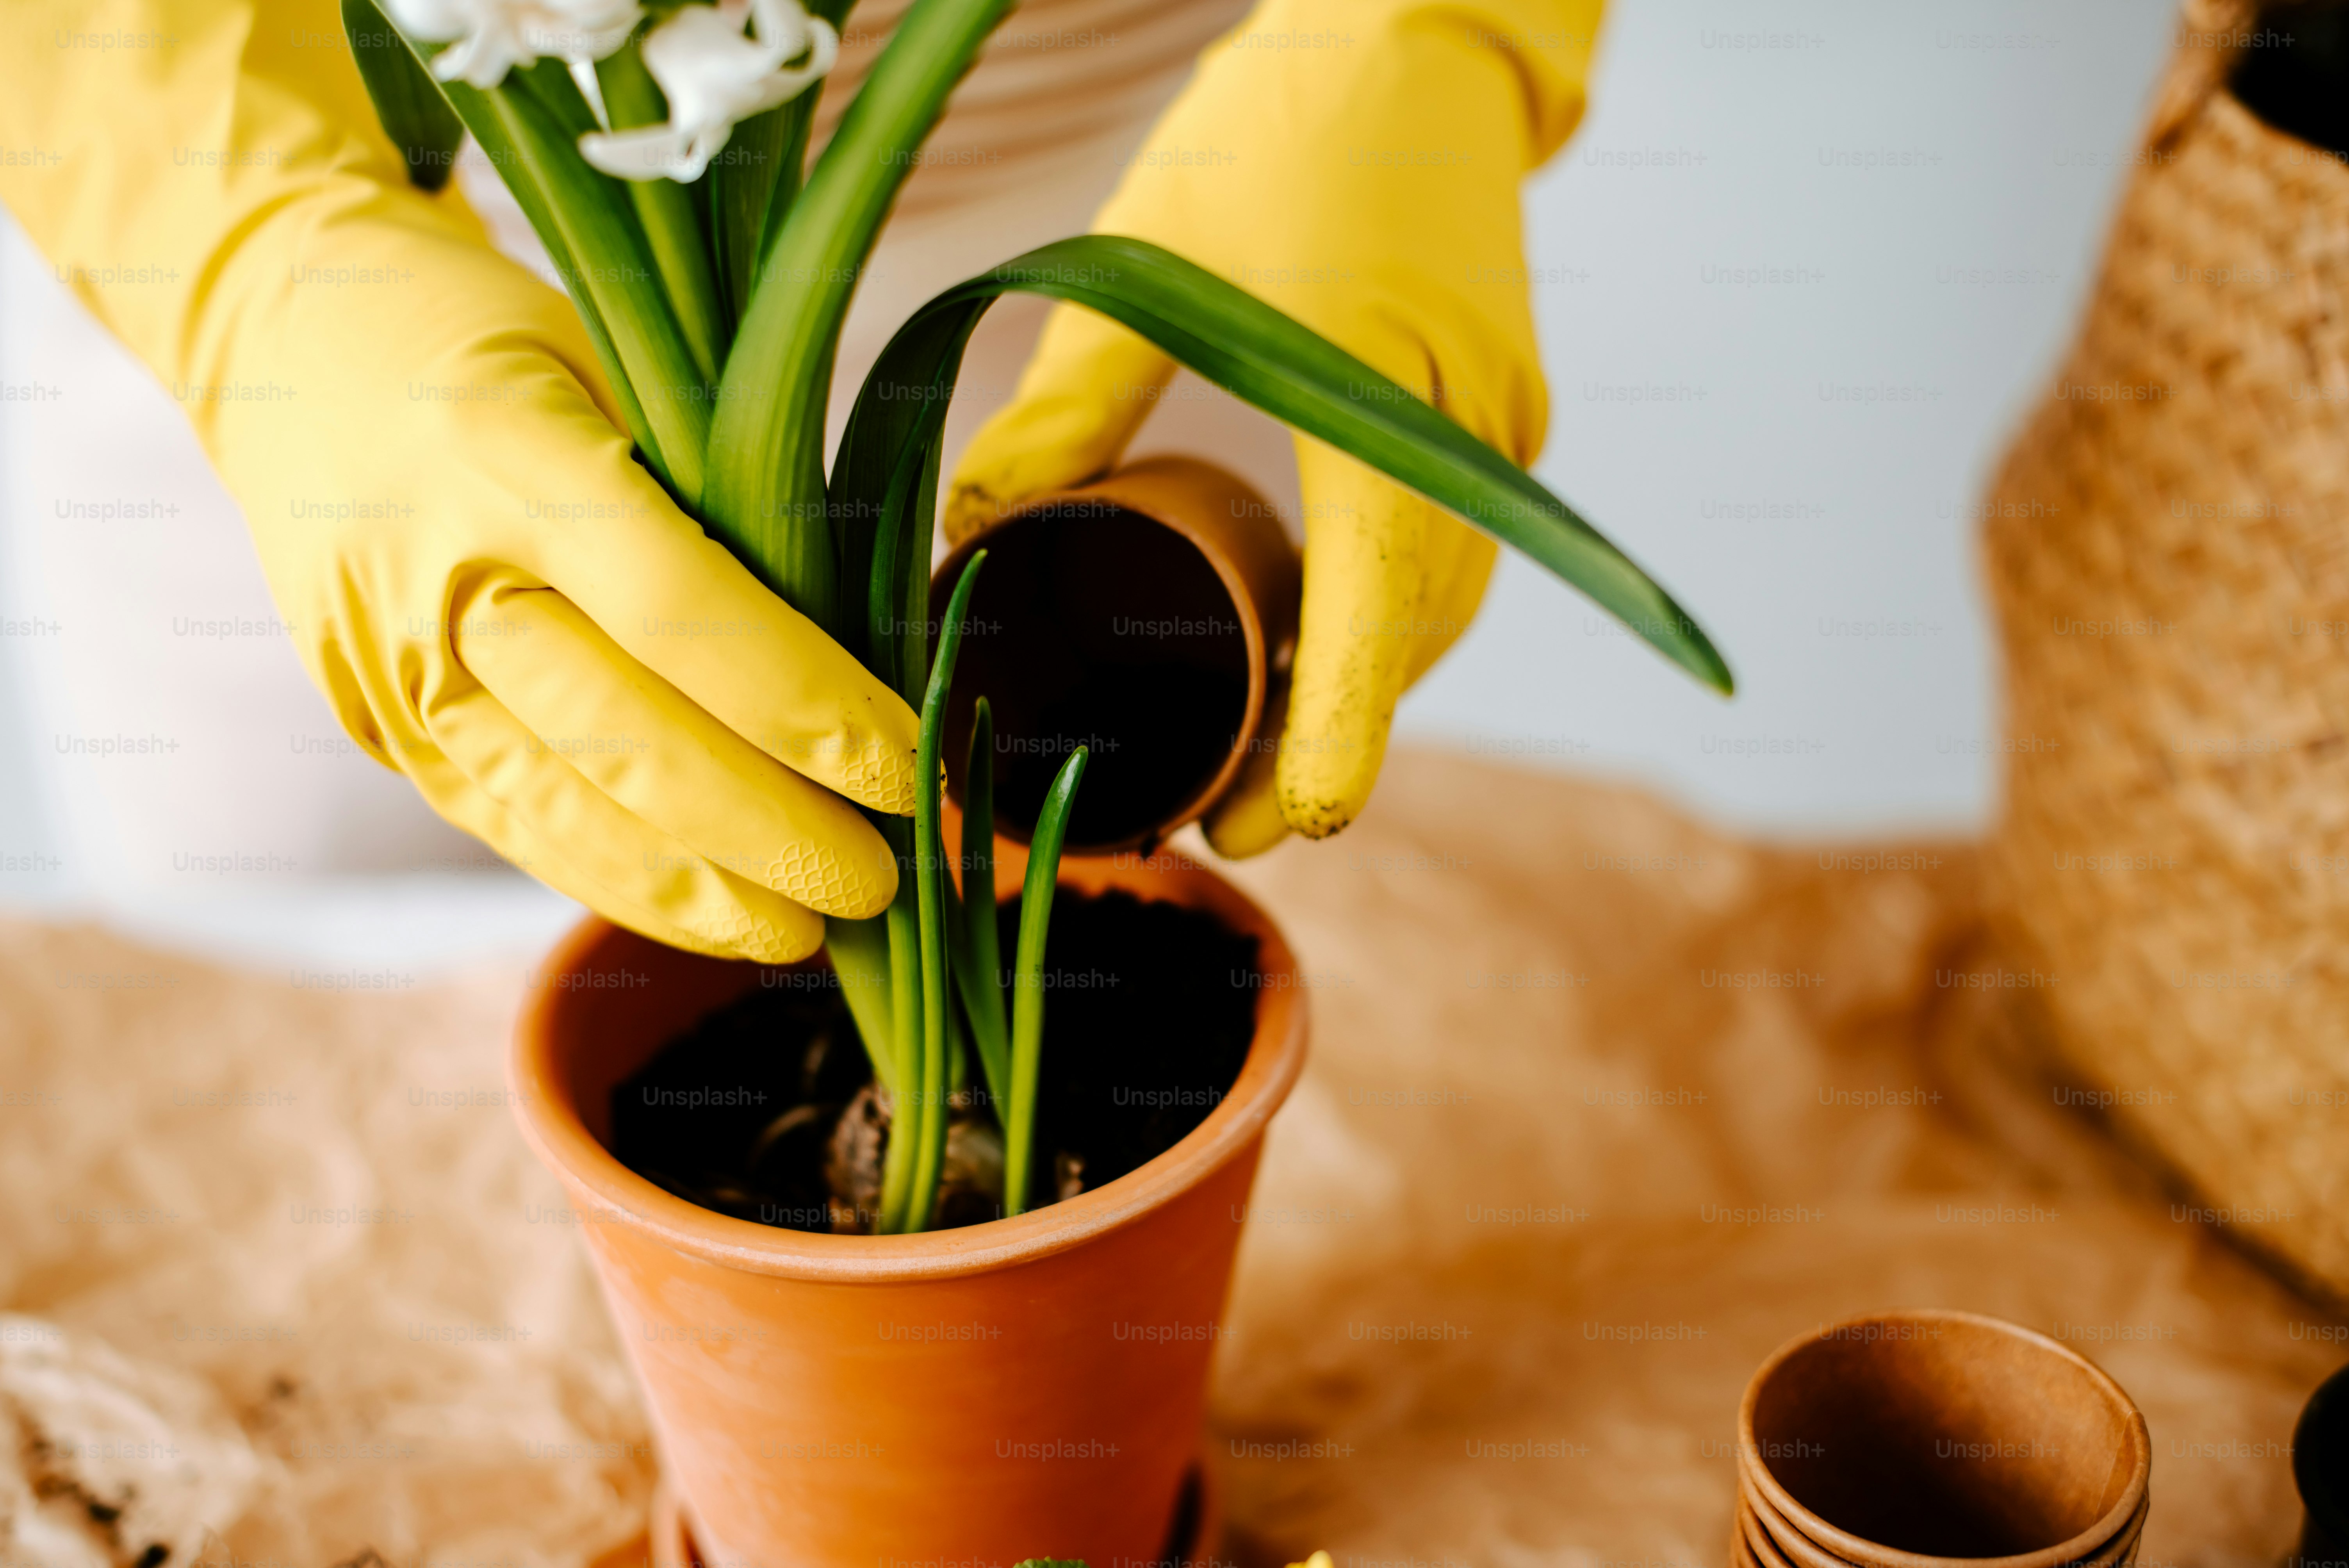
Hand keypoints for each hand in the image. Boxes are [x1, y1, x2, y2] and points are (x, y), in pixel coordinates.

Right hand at [0, 0, 914, 961]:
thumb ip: (720, 501)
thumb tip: (864, 650)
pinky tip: (708, 913)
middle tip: (878, 885)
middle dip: (769, 832)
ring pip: (564, 814)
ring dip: (698, 893)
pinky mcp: (377, 726)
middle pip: (629, 742)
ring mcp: (392, 668)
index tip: (908, 770)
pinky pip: (510, 828)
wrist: (289, 337)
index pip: (685, 616)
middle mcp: (437, 576)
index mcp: (507, 456)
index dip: (806, 708)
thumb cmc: (494, 339)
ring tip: (804, 934)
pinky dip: (616, 881)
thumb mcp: (618, 362)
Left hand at [946, 0, 1603, 853]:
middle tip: (1224, 818)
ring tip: (1260, 750)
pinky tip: (1313, 636)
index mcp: (1382, 415)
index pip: (1373, 623)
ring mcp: (1498, 430)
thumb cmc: (1280, 138)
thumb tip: (976, 520)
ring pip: (1438, 609)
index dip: (1330, 745)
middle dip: (1329, 743)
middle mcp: (1465, 442)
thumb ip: (1068, 401)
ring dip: (1360, 688)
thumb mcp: (1153, 266)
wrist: (1415, 43)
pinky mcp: (1494, 413)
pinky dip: (1384, 616)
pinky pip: (1447, 552)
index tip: (1275, 828)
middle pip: (1410, 643)